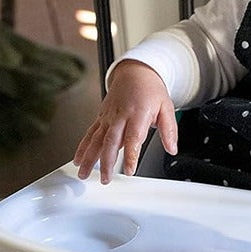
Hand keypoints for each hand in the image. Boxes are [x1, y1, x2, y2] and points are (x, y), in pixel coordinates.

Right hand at [73, 59, 177, 183]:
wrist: (134, 72)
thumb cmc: (150, 90)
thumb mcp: (167, 107)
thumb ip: (169, 130)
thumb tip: (172, 148)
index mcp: (138, 113)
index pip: (133, 138)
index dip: (130, 155)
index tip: (129, 170)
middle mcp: (120, 116)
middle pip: (111, 141)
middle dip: (106, 162)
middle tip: (105, 179)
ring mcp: (108, 117)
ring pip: (96, 139)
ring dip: (89, 158)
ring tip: (84, 173)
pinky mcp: (101, 117)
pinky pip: (90, 134)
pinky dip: (82, 147)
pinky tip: (78, 159)